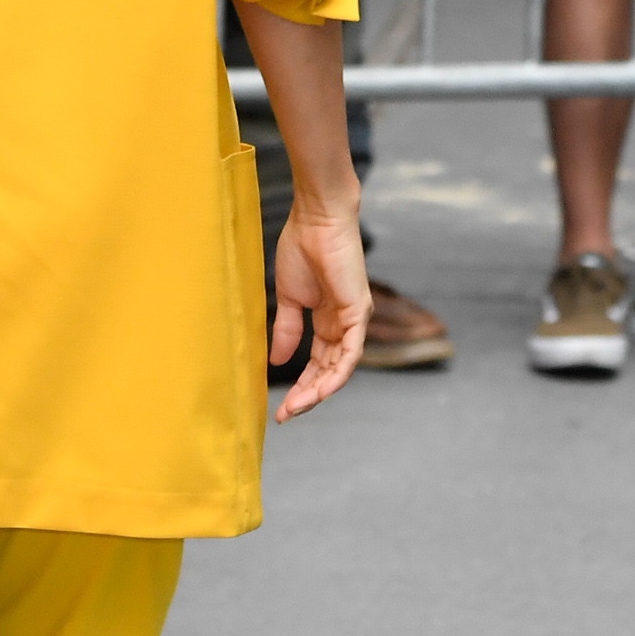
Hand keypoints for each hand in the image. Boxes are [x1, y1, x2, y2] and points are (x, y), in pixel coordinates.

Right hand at [270, 204, 370, 421]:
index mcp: (327, 320)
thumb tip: (277, 361)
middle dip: (307, 395)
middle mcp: (343, 324)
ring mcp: (353, 320)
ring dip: (318, 391)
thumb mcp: (288, 298)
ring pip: (340, 369)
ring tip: (296, 408)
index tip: (281, 407)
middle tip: (286, 415)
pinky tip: (319, 392)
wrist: (315, 221)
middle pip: (327, 371)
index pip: (316, 363)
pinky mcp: (357, 313)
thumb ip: (287, 330)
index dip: (300, 385)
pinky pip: (351, 353)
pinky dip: (336, 374)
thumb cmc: (302, 249)